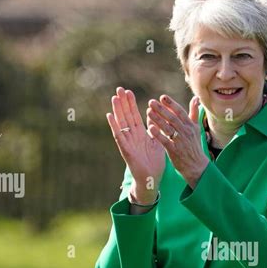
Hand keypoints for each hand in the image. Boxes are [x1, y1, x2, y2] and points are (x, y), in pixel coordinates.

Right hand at [107, 87, 165, 201]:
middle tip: (119, 88)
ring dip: (117, 110)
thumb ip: (155, 129)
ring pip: (121, 123)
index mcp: (140, 134)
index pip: (135, 116)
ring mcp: (128, 142)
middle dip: (123, 103)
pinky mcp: (125, 149)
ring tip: (114, 98)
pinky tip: (109, 115)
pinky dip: (114, 126)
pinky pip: (118, 136)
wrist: (151, 179)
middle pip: (127, 116)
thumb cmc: (154, 163)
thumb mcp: (157, 142)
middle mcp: (132, 136)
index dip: (131, 104)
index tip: (128, 91)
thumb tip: (154, 116)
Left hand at [146, 94, 208, 188]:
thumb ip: (194, 113)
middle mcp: (186, 132)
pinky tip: (150, 127)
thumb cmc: (194, 146)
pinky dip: (158, 134)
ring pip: (168, 128)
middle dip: (162, 109)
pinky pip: (165, 140)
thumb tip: (196, 98)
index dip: (171, 104)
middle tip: (151, 102)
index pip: (180, 112)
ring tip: (148, 111)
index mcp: (190, 125)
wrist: (196, 165)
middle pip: (172, 118)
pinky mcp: (174, 150)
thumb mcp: (196, 128)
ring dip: (158, 119)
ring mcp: (180, 141)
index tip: (162, 97)